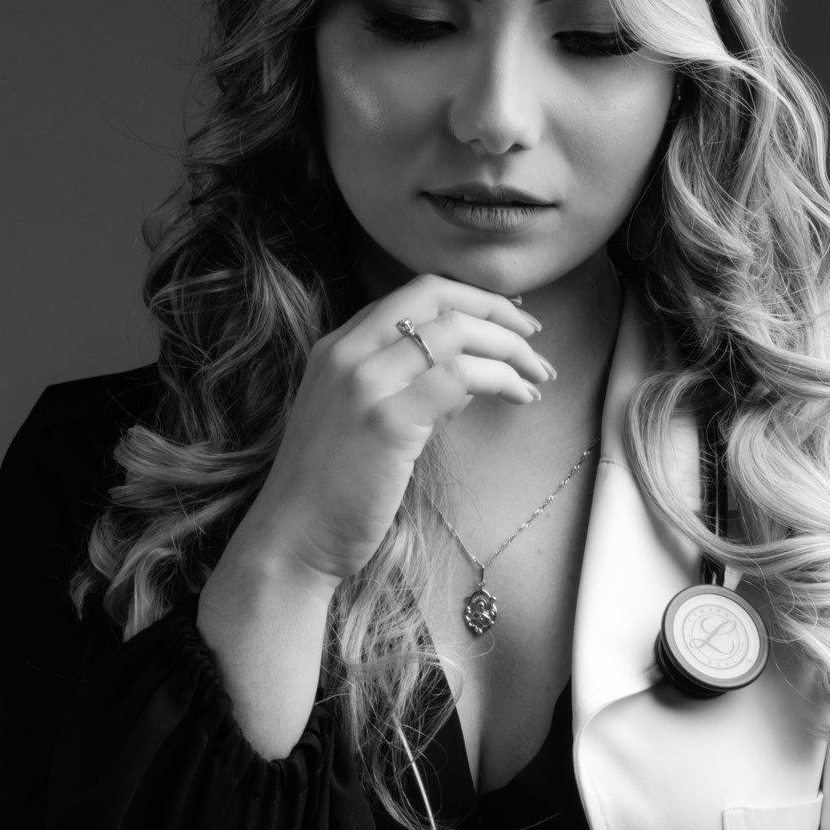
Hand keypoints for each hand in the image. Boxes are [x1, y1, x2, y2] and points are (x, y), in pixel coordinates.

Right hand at [230, 274, 551, 584]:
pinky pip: (460, 378)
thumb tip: (466, 375)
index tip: (508, 317)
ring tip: (538, 374)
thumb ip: (408, 389)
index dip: (471, 298)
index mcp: (338, 347)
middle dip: (497, 311)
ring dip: (509, 348)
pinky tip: (521, 398)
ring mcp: (365, 383)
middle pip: (438, 297)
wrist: (291, 538)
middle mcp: (348, 352)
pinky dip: (501, 380)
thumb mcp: (362, 421)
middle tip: (535, 338)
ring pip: (455, 332)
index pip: (414, 292)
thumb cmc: (329, 490)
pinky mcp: (387, 420)